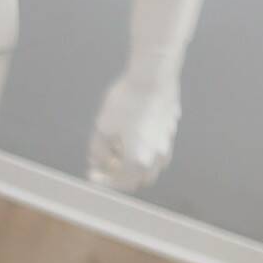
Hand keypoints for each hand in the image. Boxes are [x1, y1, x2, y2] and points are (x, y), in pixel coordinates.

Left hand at [88, 68, 181, 191]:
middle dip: (120, 175)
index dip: (105, 181)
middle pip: (139, 178)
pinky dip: (142, 152)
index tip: (92, 174)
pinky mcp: (170, 131)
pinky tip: (129, 137)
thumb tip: (97, 161)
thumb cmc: (126, 102)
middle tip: (103, 165)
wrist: (153, 79)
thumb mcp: (103, 127)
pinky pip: (156, 150)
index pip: (122, 182)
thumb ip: (99, 150)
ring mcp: (167, 144)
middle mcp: (158, 158)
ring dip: (133, 164)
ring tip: (114, 150)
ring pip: (150, 165)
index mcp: (139, 161)